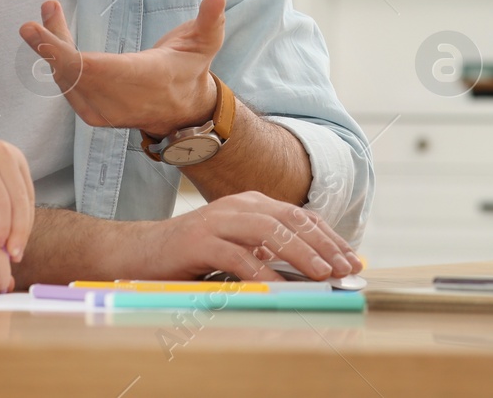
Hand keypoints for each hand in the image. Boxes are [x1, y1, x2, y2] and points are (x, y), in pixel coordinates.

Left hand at [0, 115, 34, 260]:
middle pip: (20, 201)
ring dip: (25, 225)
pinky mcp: (21, 159)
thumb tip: (2, 234)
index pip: (1, 203)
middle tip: (15, 256)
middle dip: (20, 232)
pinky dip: (25, 212)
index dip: (3, 229)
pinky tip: (19, 230)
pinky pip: (27, 190)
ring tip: (18, 248)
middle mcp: (5, 157)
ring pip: (28, 197)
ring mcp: (16, 156)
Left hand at [19, 0, 225, 135]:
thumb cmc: (190, 68)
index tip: (35, 33)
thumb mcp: (205, 42)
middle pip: (71, 72)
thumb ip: (210, 20)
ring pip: (66, 78)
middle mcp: (118, 101)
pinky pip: (67, 86)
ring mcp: (102, 111)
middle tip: (38, 16)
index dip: (60, 52)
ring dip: (52, 47)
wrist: (183, 110)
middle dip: (51, 43)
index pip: (92, 68)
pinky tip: (54, 38)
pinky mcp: (92, 114)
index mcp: (142, 80)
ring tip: (49, 13)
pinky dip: (57, 62)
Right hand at [132, 191, 361, 282]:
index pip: (301, 216)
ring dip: (301, 253)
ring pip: (270, 232)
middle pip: (292, 219)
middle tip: (346, 267)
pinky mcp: (200, 241)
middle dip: (324, 244)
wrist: (141, 253)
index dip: (330, 236)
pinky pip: (239, 257)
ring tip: (323, 274)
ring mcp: (219, 221)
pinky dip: (263, 273)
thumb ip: (268, 252)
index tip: (351, 257)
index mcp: (252, 204)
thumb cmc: (194, 255)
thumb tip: (313, 270)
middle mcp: (239, 206)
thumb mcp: (238, 248)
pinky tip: (281, 289)